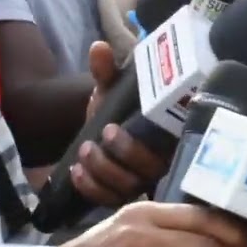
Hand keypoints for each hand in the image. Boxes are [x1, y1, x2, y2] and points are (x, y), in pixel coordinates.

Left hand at [75, 42, 169, 205]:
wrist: (100, 129)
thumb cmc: (117, 110)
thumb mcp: (113, 89)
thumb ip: (107, 71)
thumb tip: (98, 47)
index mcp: (167, 136)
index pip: (169, 147)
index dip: (144, 143)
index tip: (111, 126)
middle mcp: (160, 162)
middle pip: (150, 170)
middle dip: (123, 154)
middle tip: (103, 134)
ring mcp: (141, 182)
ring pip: (128, 186)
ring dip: (104, 170)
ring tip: (85, 151)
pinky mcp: (121, 195)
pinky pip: (110, 199)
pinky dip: (92, 188)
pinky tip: (77, 172)